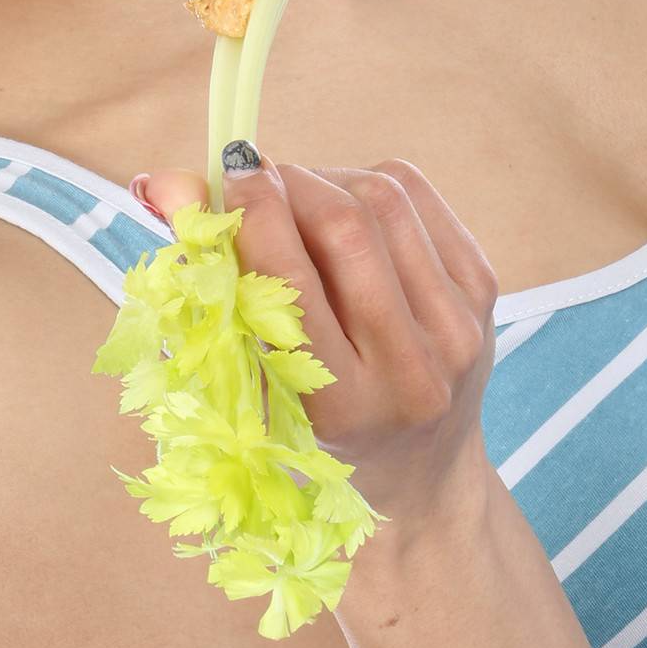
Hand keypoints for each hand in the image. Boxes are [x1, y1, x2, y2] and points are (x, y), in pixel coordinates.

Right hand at [133, 144, 499, 536]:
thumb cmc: (307, 427)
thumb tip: (161, 180)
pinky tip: (347, 212)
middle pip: (344, 225)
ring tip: (299, 200)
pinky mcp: (485, 291)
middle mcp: (410, 371)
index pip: (290, 279)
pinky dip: (367, 183)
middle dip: (289, 182)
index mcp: (339, 407)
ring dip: (326, 178)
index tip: (226, 169)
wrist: (417, 478)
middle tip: (256, 178)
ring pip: (382, 198)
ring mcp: (458, 330)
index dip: (252, 209)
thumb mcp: (244, 374)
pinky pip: (416, 195)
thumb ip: (203, 276)